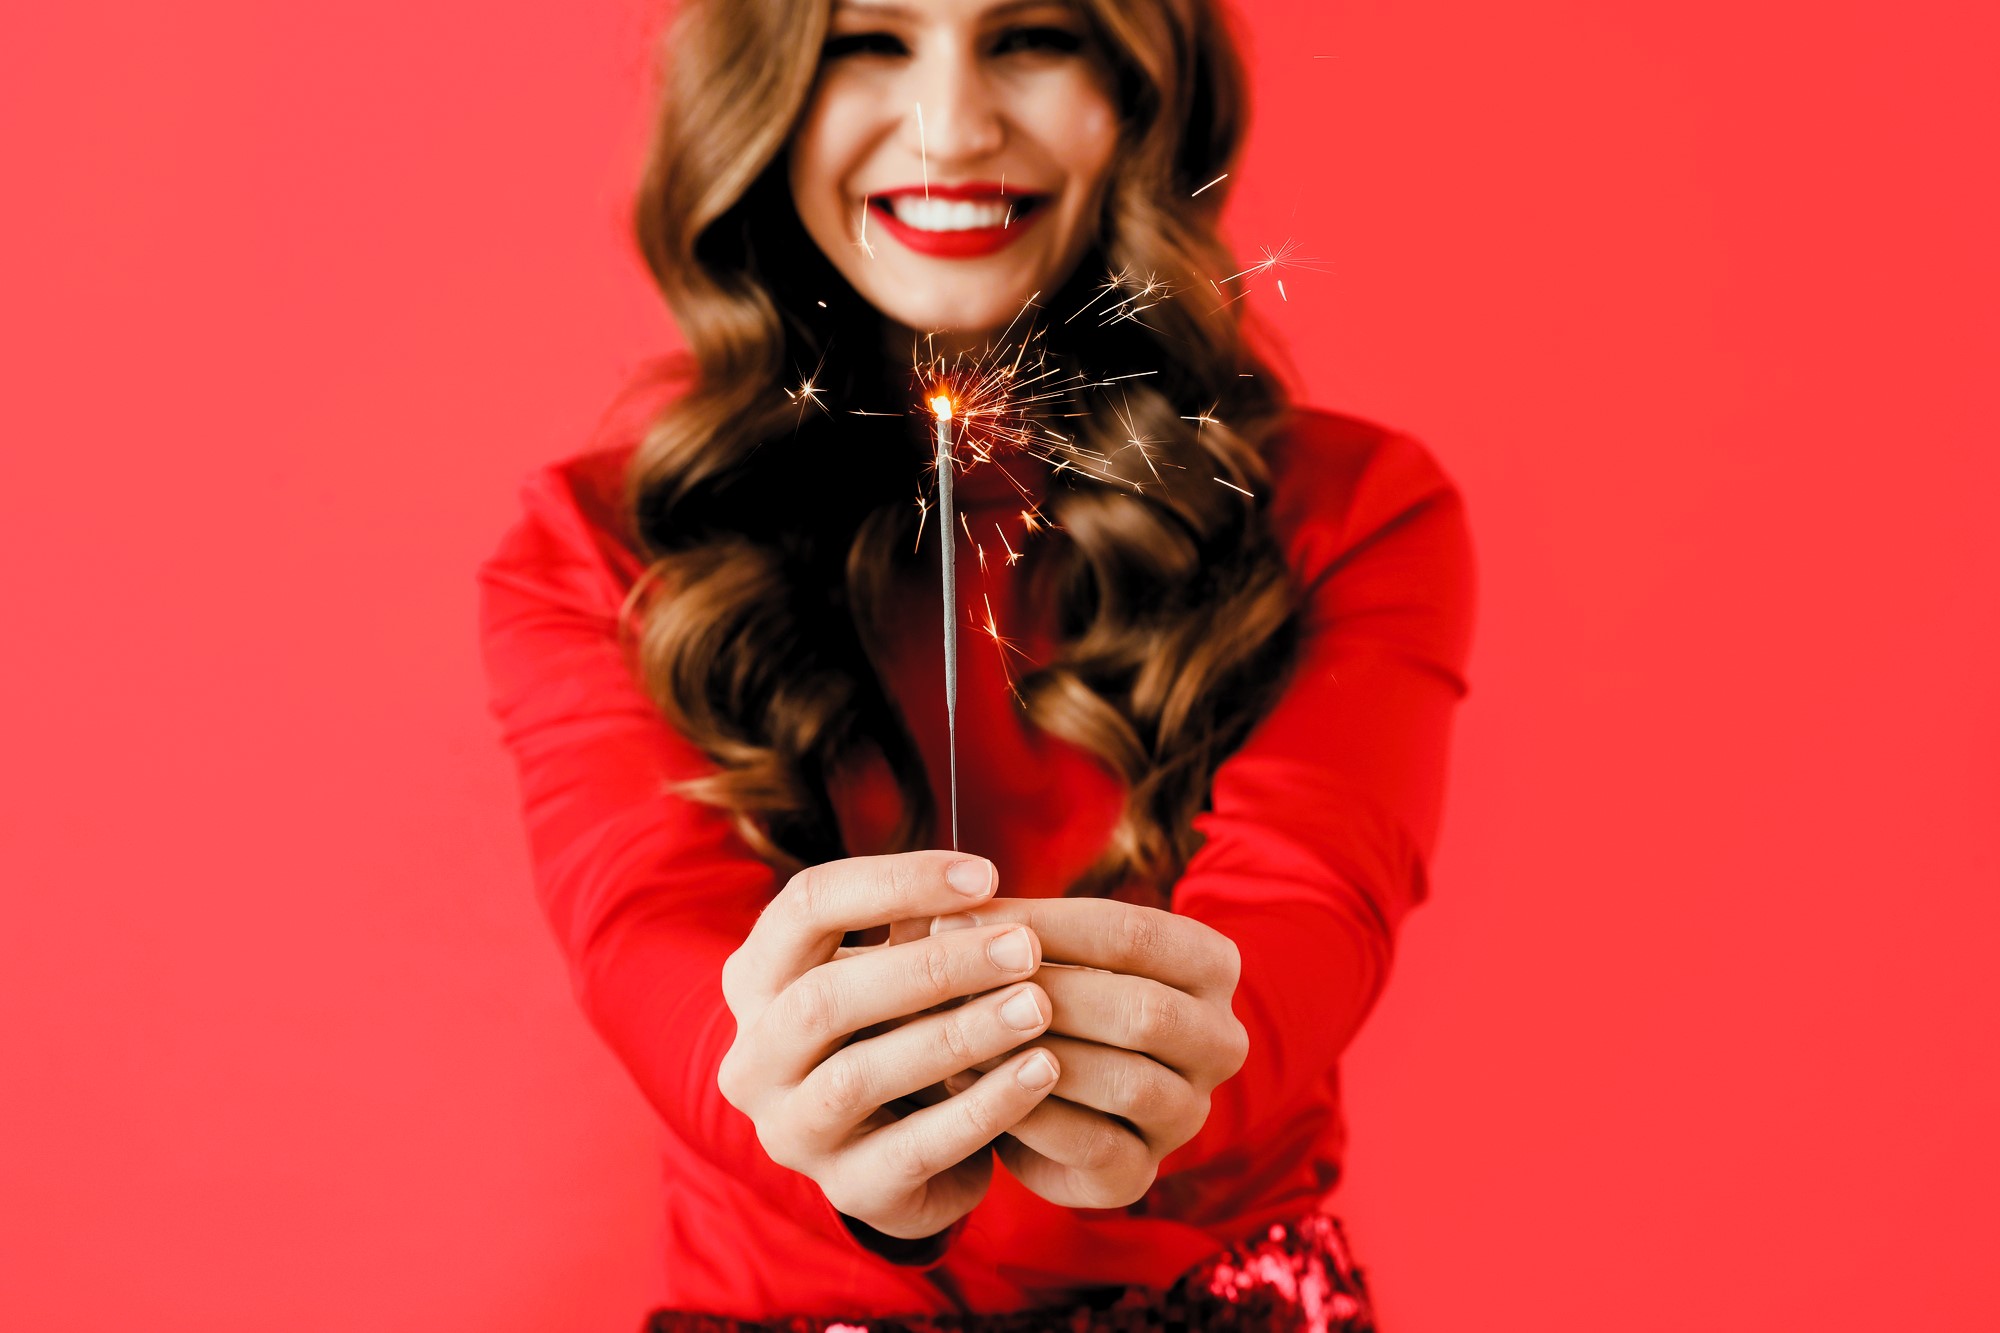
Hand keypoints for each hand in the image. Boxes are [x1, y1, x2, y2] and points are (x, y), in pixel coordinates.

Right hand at [714, 849, 1063, 1240]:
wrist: (901, 1155)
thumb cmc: (897, 1032)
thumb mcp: (896, 976)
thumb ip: (918, 935)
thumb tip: (977, 895)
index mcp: (757, 978)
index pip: (807, 905)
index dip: (896, 881)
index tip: (988, 875)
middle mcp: (754, 1057)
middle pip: (825, 996)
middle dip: (935, 966)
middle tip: (1024, 947)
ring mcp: (791, 1130)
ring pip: (860, 1075)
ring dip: (959, 1034)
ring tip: (1038, 1007)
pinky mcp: (847, 1188)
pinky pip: (914, 1147)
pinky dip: (983, 1105)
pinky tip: (1040, 1071)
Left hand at [928, 896, 1247, 1209]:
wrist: (1031, 1094)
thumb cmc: (1035, 996)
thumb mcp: (1031, 953)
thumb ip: (999, 930)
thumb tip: (935, 908)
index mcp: (1211, 967)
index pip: (1136, 934)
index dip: (1045, 924)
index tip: (960, 914)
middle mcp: (1220, 1041)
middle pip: (1143, 1009)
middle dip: (1046, 992)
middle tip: (961, 979)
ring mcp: (1188, 1113)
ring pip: (1127, 1081)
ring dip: (1038, 1055)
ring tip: (961, 1033)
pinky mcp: (1142, 1172)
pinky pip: (1094, 1145)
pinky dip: (1029, 1113)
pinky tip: (969, 1085)